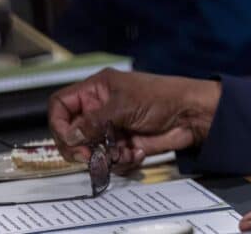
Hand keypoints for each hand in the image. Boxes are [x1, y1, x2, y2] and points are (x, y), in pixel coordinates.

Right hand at [48, 68, 220, 170]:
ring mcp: (112, 128)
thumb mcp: (123, 105)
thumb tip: (70, 135)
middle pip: (72, 133)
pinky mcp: (124, 145)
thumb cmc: (162, 97)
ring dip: (103, 156)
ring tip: (122, 151)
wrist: (191, 115)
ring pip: (91, 151)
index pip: (61, 105)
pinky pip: (110, 160)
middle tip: (89, 155)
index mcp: (97, 90)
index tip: (68, 139)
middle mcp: (101, 109)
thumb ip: (93, 121)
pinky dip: (120, 160)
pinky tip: (136, 152)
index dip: (58, 123)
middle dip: (79, 147)